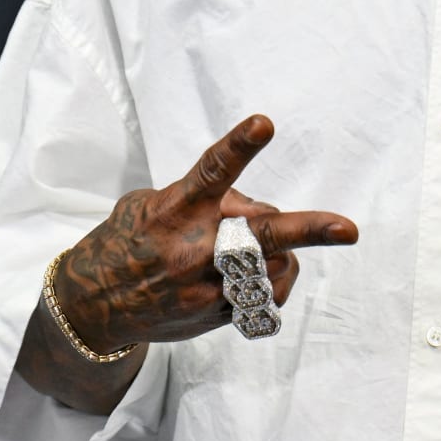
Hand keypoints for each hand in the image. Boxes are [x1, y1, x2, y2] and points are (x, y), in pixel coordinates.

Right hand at [53, 115, 356, 352]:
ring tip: (257, 246)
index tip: (263, 123)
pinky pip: (265, 296)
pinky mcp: (215, 317)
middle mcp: (194, 250)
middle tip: (348, 229)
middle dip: (309, 230)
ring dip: (279, 250)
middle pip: (260, 235)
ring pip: (274, 265)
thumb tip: (254, 206)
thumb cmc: (128, 241)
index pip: (212, 171)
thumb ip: (206, 197)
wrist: (92, 307)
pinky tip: (250, 275)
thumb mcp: (151, 203)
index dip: (239, 146)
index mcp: (176, 210)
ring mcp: (207, 288)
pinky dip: (268, 281)